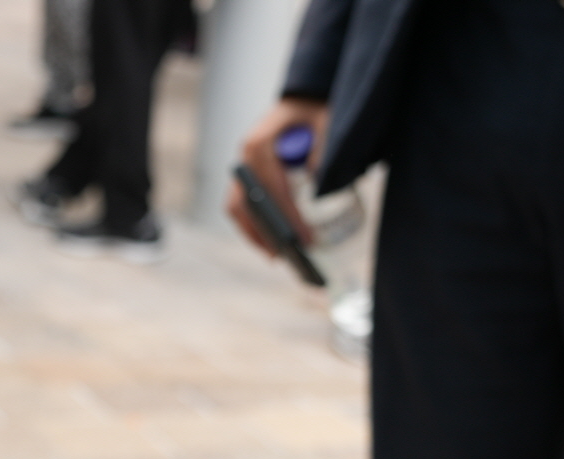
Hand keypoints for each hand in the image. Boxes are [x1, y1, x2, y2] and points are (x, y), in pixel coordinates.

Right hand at [225, 97, 328, 252]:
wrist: (302, 99)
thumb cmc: (314, 111)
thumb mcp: (326, 124)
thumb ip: (323, 152)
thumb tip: (317, 188)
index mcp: (259, 145)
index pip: (271, 191)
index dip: (286, 218)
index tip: (303, 239)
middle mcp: (245, 157)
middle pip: (245, 205)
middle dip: (262, 233)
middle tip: (283, 255)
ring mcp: (243, 166)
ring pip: (237, 208)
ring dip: (252, 233)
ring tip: (274, 254)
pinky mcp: (247, 173)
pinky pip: (241, 204)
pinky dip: (251, 224)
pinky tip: (266, 240)